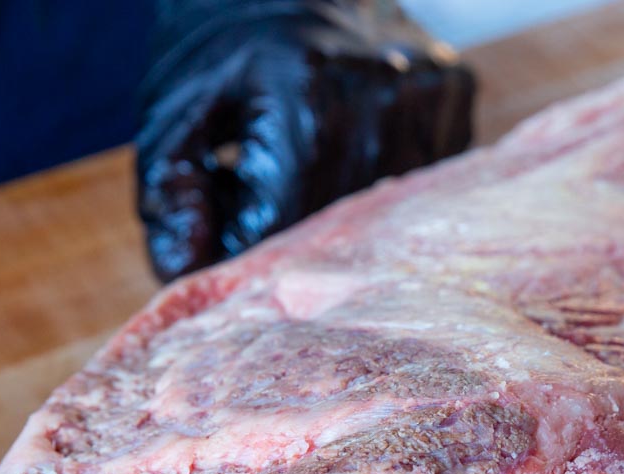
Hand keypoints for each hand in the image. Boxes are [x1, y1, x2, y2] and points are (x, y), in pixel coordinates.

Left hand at [136, 0, 474, 281]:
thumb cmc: (218, 54)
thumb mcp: (172, 119)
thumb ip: (171, 197)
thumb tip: (189, 270)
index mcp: (307, 96)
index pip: (280, 227)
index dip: (243, 248)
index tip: (220, 232)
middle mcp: (380, 92)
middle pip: (336, 225)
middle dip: (286, 232)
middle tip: (252, 198)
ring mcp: (425, 91)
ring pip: (383, 214)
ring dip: (334, 216)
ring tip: (295, 170)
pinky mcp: (453, 93)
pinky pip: (418, 182)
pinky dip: (379, 188)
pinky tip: (345, 150)